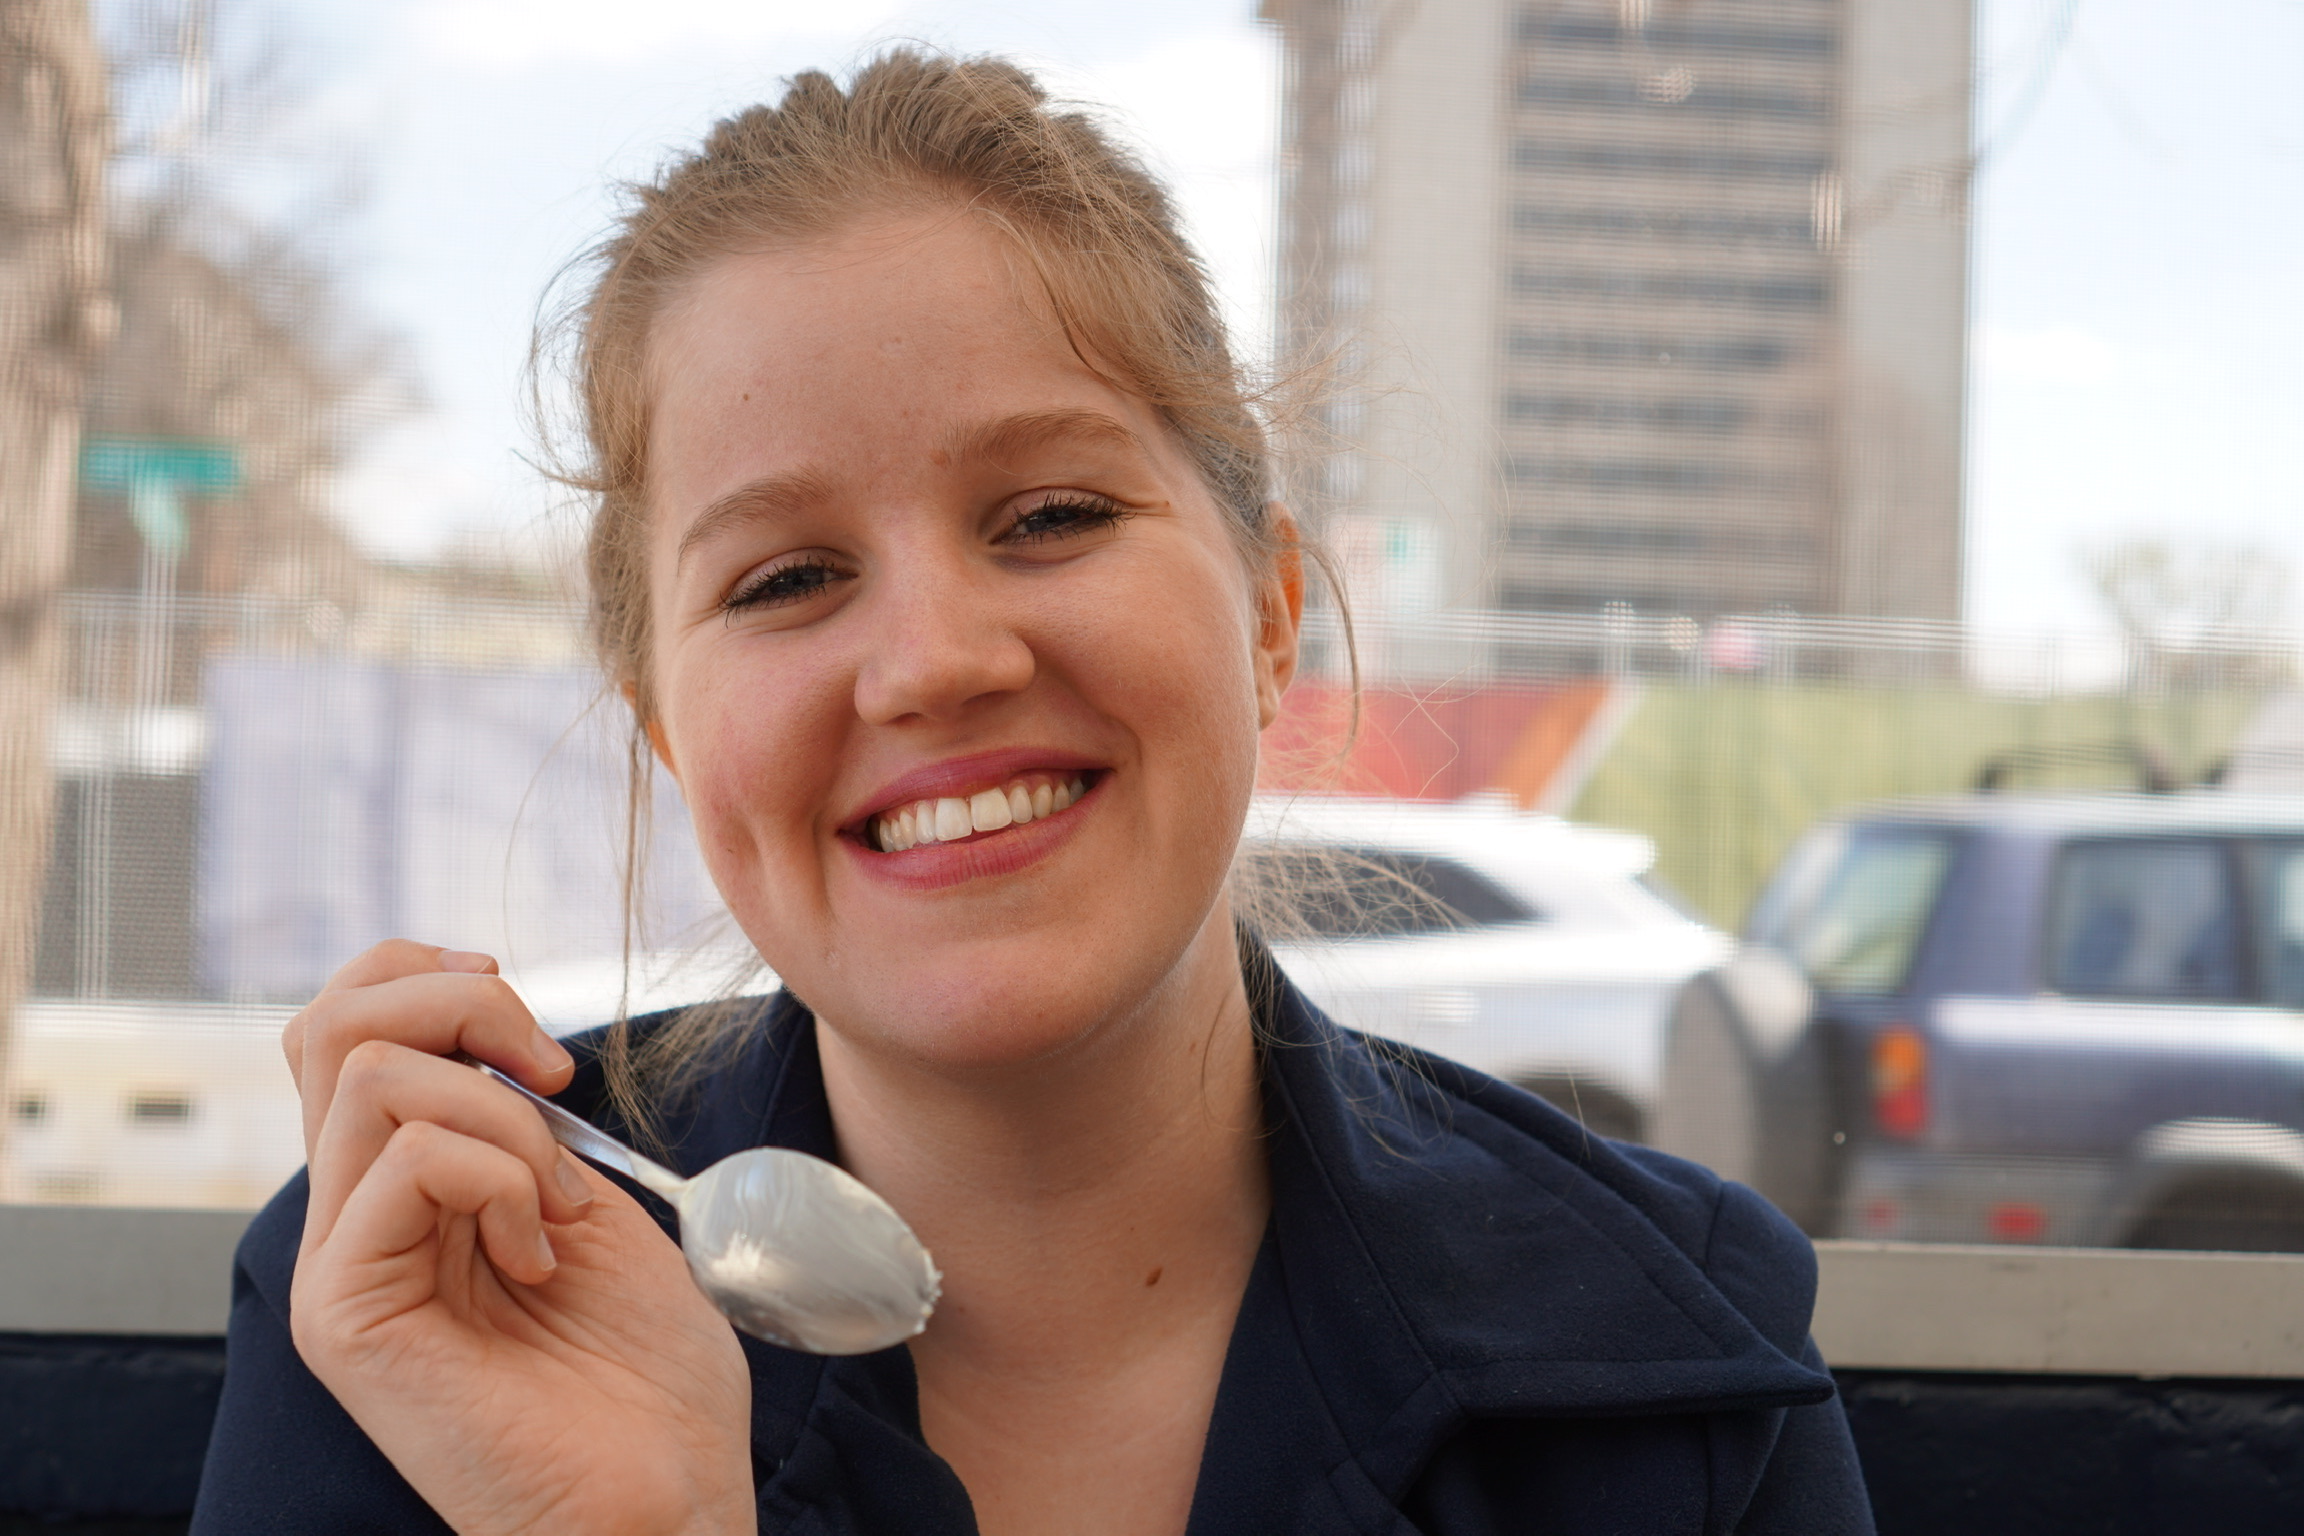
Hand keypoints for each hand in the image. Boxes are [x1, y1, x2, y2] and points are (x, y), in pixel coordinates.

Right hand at [284, 941, 753, 1535]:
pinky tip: (540, 1260)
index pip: (344, 1030)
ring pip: (366, 1078)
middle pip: (328, 1029)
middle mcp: (351, 1223)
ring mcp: (338, 1267)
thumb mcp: (587, 1206)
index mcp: (403, 1193)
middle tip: (550, 1075)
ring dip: (503, 1116)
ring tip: (557, 1208)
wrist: (666, 1500)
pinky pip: (403, 1161)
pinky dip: (502, 1179)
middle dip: (457, 1005)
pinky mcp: (343, 1313)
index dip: (422, 977)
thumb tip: (488, 1039)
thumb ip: (517, 1127)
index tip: (524, 1018)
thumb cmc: (646, 1376)